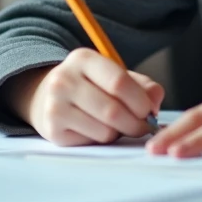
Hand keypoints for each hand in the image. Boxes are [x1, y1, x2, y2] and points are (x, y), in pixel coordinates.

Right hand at [1, 48, 163, 145]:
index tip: (150, 111)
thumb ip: (142, 86)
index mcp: (83, 59)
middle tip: (144, 127)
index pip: (119, 82)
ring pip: (105, 130)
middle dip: (136, 124)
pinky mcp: (52, 130)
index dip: (141, 101)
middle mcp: (64, 80)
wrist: (46, 97)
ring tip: (118, 125)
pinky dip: (104, 140)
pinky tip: (99, 129)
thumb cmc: (90, 86)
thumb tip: (155, 102)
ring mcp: (55, 106)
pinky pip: (92, 142)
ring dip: (120, 133)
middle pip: (113, 111)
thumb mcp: (114, 75)